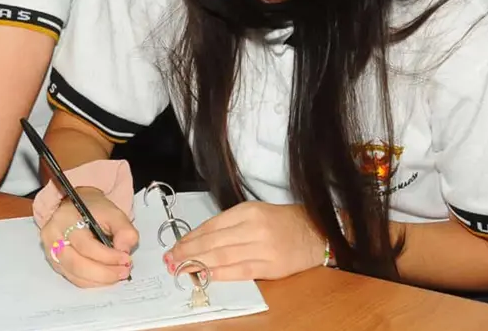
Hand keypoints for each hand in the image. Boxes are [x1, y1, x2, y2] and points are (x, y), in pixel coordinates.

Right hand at [40, 188, 138, 287]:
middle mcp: (53, 237)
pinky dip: (92, 282)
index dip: (107, 256)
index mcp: (65, 220)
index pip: (85, 245)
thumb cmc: (93, 209)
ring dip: (100, 280)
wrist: (76, 206)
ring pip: (75, 275)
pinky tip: (105, 277)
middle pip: (77, 264)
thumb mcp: (113, 212)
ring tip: (117, 275)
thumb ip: (124, 230)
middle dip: (104, 272)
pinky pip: (73, 279)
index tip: (126, 259)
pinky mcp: (55, 264)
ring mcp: (51, 252)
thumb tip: (124, 250)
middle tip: (124, 272)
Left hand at [164, 201, 321, 281]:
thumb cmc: (283, 222)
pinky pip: (240, 271)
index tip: (175, 246)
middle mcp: (254, 228)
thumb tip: (200, 239)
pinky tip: (206, 275)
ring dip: (199, 264)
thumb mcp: (256, 212)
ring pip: (223, 257)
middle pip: (213, 242)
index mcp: (248, 211)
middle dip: (188, 252)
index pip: (211, 226)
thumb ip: (230, 225)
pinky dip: (220, 274)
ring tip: (181, 268)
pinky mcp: (272, 266)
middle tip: (171, 259)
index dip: (190, 238)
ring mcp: (263, 248)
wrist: (316, 232)